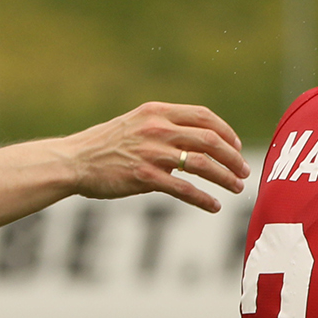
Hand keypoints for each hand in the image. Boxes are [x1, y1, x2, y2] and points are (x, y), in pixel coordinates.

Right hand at [60, 101, 248, 212]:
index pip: (204, 116)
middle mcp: (157, 129)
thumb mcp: (135, 124)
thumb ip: (163, 127)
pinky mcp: (144, 177)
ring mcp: (151, 153)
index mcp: (156, 112)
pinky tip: (213, 206)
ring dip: (224, 177)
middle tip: (244, 171)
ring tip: (236, 188)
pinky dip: (203, 198)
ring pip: (202, 163)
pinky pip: (183, 189)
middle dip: (233, 157)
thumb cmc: (103, 145)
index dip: (227, 131)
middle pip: (210, 139)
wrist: (73, 161)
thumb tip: (192, 141)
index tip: (237, 146)